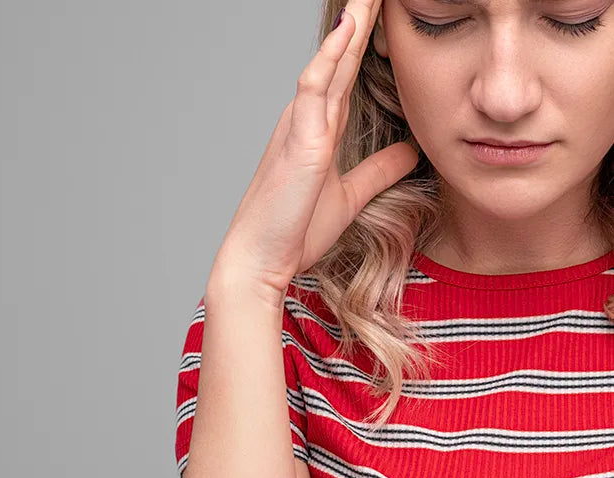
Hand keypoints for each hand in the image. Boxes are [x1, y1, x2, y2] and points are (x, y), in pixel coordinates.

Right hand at [212, 0, 418, 299]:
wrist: (261, 259)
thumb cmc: (294, 230)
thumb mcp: (351, 196)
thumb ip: (378, 170)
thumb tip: (411, 152)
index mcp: (318, 128)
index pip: (348, 72)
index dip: (367, 39)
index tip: (387, 10)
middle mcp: (308, 118)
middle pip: (341, 55)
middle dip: (361, 18)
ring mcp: (301, 124)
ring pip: (330, 60)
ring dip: (351, 23)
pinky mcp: (299, 138)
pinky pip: (315, 86)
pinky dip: (331, 55)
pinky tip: (349, 27)